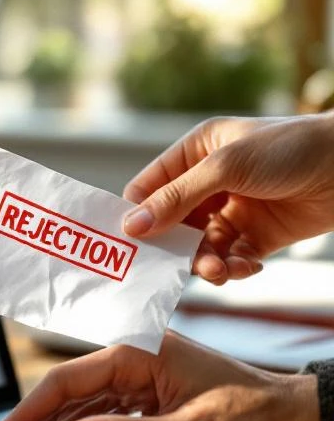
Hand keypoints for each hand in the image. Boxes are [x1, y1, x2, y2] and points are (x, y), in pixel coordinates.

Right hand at [0, 331, 318, 420]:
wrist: (289, 419)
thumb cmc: (250, 418)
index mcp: (135, 353)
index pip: (63, 383)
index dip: (24, 415)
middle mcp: (130, 358)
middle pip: (61, 393)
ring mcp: (135, 376)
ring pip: (74, 404)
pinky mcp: (142, 394)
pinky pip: (95, 412)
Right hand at [122, 114, 333, 284]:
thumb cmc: (290, 149)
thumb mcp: (225, 167)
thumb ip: (177, 198)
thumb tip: (132, 227)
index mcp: (195, 153)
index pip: (148, 188)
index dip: (137, 214)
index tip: (130, 242)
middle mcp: (209, 183)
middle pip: (171, 224)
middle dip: (174, 247)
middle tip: (172, 268)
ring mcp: (232, 210)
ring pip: (200, 247)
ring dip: (205, 263)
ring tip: (218, 270)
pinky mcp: (257, 235)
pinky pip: (230, 259)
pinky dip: (233, 268)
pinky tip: (246, 267)